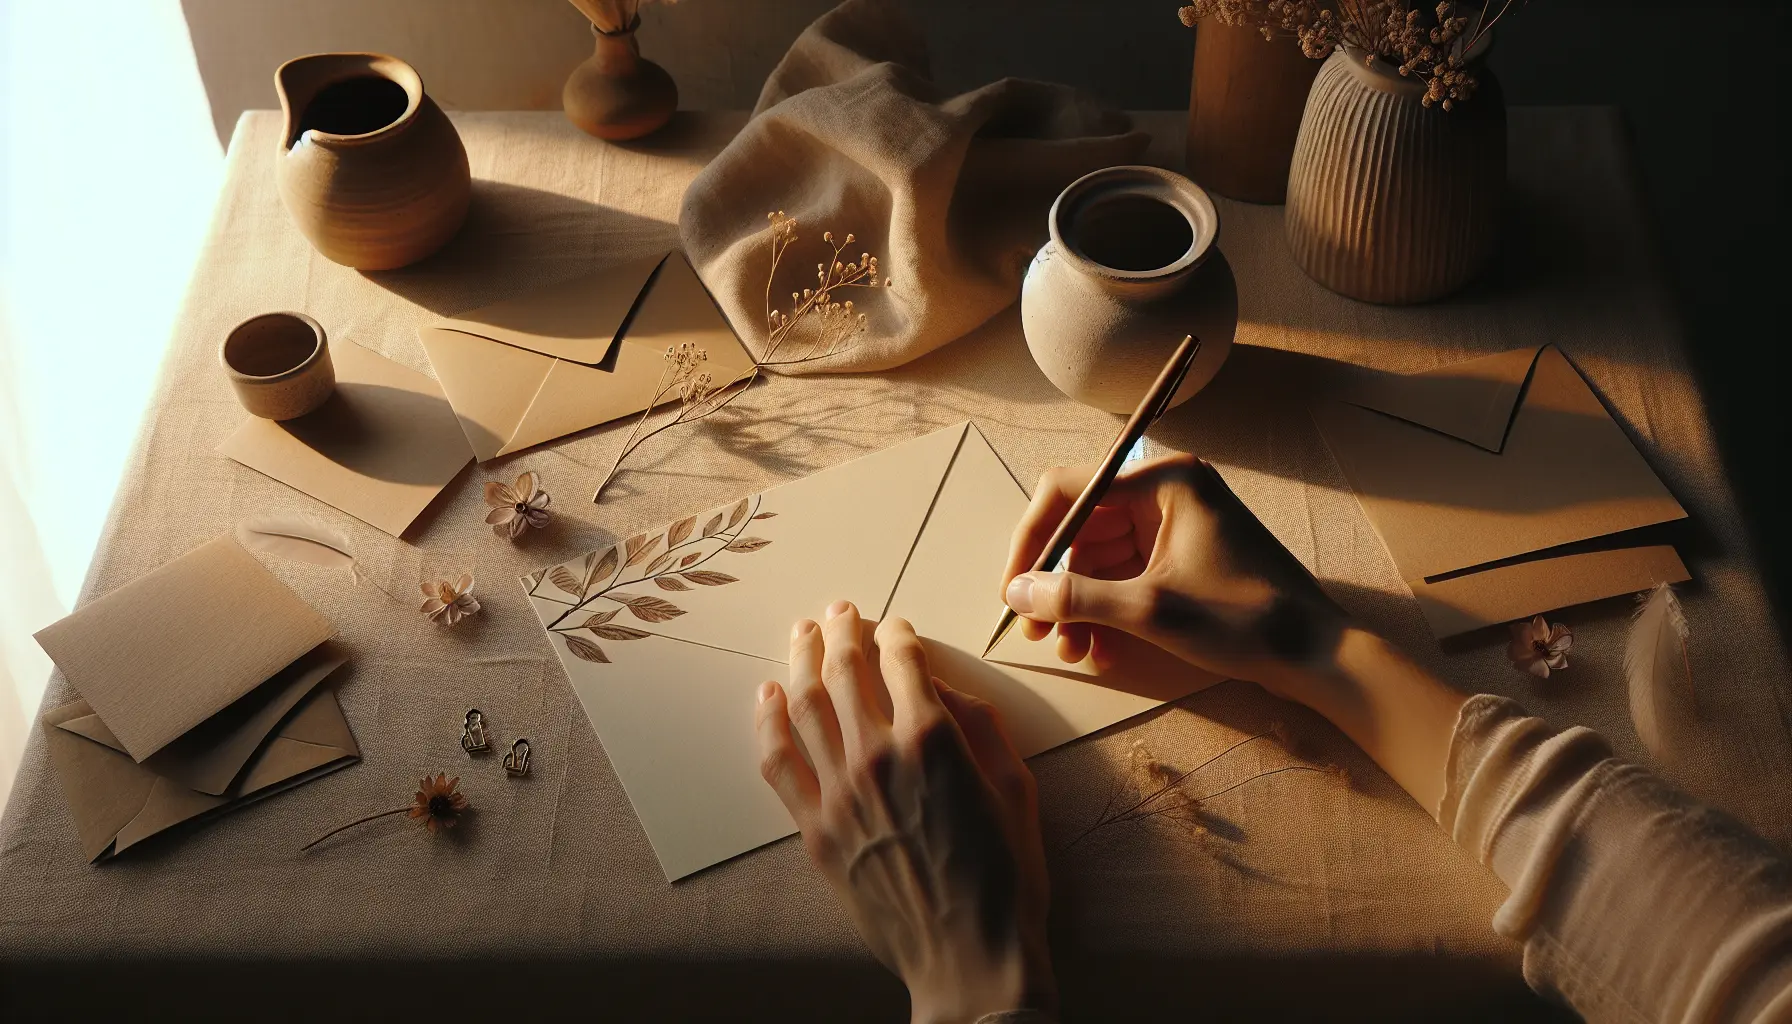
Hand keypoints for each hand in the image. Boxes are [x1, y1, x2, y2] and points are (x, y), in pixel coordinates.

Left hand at [755, 601, 1053, 1022]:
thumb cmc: (1006, 878)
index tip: (895, 627)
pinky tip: (769, 696)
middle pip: (844, 671)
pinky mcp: (816, 831)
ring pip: (804, 705)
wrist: (969, 957)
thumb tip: (943, 687)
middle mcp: (878, 757)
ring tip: (804, 633)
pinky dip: (768, 721)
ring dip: (802, 660)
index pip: (902, 660)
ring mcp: (839, 794)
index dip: (896, 634)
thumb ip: (980, 726)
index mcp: (934, 740)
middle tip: (841, 611)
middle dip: (842, 631)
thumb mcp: (1016, 789)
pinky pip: (778, 763)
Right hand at [1000, 453, 1349, 704]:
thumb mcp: (1151, 609)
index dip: (1032, 541)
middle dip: (1056, 582)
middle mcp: (1167, 492)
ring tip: (1073, 651)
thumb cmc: (1247, 620)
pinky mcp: (1182, 557)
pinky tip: (1101, 650)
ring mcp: (1176, 525)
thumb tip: (1017, 593)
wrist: (1318, 654)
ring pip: (1100, 558)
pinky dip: (1108, 610)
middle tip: (1036, 631)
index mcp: (1164, 481)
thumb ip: (1077, 597)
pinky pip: (1126, 575)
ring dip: (1080, 604)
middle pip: (1081, 527)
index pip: (1069, 492)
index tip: (1012, 590)